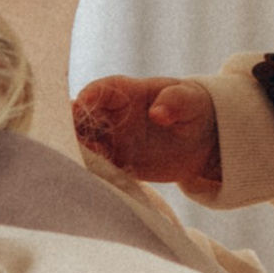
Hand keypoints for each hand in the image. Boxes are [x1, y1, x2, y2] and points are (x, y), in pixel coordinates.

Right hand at [74, 74, 221, 196]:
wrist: (203, 140)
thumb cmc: (194, 108)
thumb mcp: (191, 100)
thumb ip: (175, 102)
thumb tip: (158, 113)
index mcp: (127, 92)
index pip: (101, 90)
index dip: (89, 96)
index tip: (81, 105)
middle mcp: (112, 116)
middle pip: (81, 118)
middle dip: (71, 128)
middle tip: (72, 142)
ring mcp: (112, 140)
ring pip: (84, 145)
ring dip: (78, 153)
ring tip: (82, 164)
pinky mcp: (117, 164)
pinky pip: (99, 168)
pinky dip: (92, 174)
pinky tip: (92, 182)